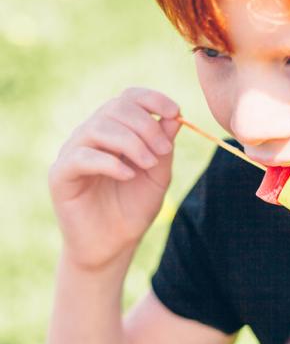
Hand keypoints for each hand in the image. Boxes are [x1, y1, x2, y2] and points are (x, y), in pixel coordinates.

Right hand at [49, 87, 180, 269]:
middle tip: (164, 151)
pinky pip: (81, 156)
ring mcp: (73, 152)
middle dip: (145, 126)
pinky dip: (109, 162)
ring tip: (149, 164)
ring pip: (98, 127)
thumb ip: (164, 145)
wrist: (113, 245)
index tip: (175, 112)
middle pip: (115, 108)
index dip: (152, 99)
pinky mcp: (61, 175)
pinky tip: (128, 176)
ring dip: (131, 143)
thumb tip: (173, 116)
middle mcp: (91, 135)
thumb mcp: (158, 174)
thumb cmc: (134, 207)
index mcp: (116, 130)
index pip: (129, 98)